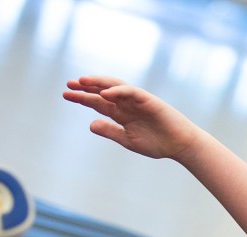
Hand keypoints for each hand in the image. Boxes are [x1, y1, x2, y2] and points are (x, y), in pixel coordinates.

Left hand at [62, 75, 195, 158]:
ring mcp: (137, 100)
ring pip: (115, 86)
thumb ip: (110, 131)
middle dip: (86, 87)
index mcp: (121, 114)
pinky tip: (104, 93)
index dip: (82, 98)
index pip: (98, 102)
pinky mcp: (148, 100)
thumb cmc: (157, 143)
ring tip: (82, 81)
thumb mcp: (128, 139)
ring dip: (99, 83)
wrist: (180, 145)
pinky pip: (130, 91)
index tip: (66, 94)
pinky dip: (118, 91)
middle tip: (68, 84)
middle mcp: (127, 104)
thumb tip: (91, 124)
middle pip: (102, 91)